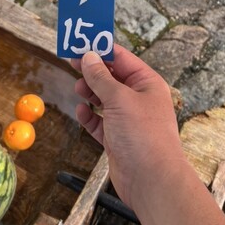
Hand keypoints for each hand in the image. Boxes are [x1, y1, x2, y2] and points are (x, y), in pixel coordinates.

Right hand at [71, 44, 184, 209]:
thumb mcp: (119, 99)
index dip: (101, 49)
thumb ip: (101, 77)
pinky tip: (82, 112)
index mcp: (146, 83)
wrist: (152, 182)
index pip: (122, 58)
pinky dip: (90, 116)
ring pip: (104, 99)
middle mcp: (138, 99)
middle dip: (93, 71)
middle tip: (72, 62)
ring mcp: (128, 119)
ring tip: (79, 89)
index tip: (81, 43)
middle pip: (111, 77)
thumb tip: (88, 57)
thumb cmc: (143, 135)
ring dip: (90, 92)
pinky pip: (100, 122)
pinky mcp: (117, 138)